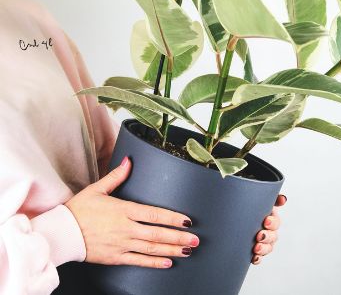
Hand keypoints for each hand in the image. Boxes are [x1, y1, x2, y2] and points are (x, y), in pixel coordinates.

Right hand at [65, 157, 198, 268]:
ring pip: (151, 248)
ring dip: (171, 250)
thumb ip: (116, 176)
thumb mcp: (98, 189)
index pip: (154, 214)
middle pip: (157, 233)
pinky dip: (153, 262)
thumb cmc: (78, 210)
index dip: (172, 218)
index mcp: (124, 209)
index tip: (187, 220)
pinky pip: (138, 261)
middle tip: (194, 239)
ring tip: (186, 250)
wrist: (62, 233)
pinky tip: (166, 263)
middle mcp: (125, 228)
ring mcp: (121, 244)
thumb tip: (128, 161)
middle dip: (178, 237)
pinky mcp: (115, 257)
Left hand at [252, 194, 286, 264]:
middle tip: (259, 235)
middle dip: (267, 236)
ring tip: (256, 248)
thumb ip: (272, 198)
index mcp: (270, 218)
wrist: (235, 216)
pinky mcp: (256, 251)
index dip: (273, 223)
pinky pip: (259, 257)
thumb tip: (283, 199)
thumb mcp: (259, 200)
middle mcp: (269, 230)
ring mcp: (263, 242)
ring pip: (268, 248)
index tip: (266, 222)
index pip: (276, 222)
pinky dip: (258, 258)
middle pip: (273, 236)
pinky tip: (254, 258)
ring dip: (264, 249)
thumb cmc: (250, 206)